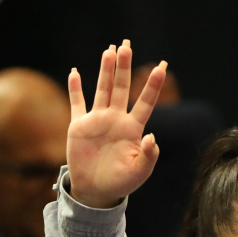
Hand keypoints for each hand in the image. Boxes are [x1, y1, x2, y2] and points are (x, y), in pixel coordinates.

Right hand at [65, 41, 166, 208]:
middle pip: (122, 87)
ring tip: (109, 50)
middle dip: (124, 66)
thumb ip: (148, 155)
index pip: (146, 101)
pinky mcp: (79, 126)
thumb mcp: (139, 172)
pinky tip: (75, 71)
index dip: (153, 85)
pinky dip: (75, 88)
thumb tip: (152, 137)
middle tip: (126, 45)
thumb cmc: (121, 182)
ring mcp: (98, 120)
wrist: (96, 191)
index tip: (162, 66)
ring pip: (102, 89)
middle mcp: (116, 119)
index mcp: (133, 128)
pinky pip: (77, 103)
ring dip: (105, 70)